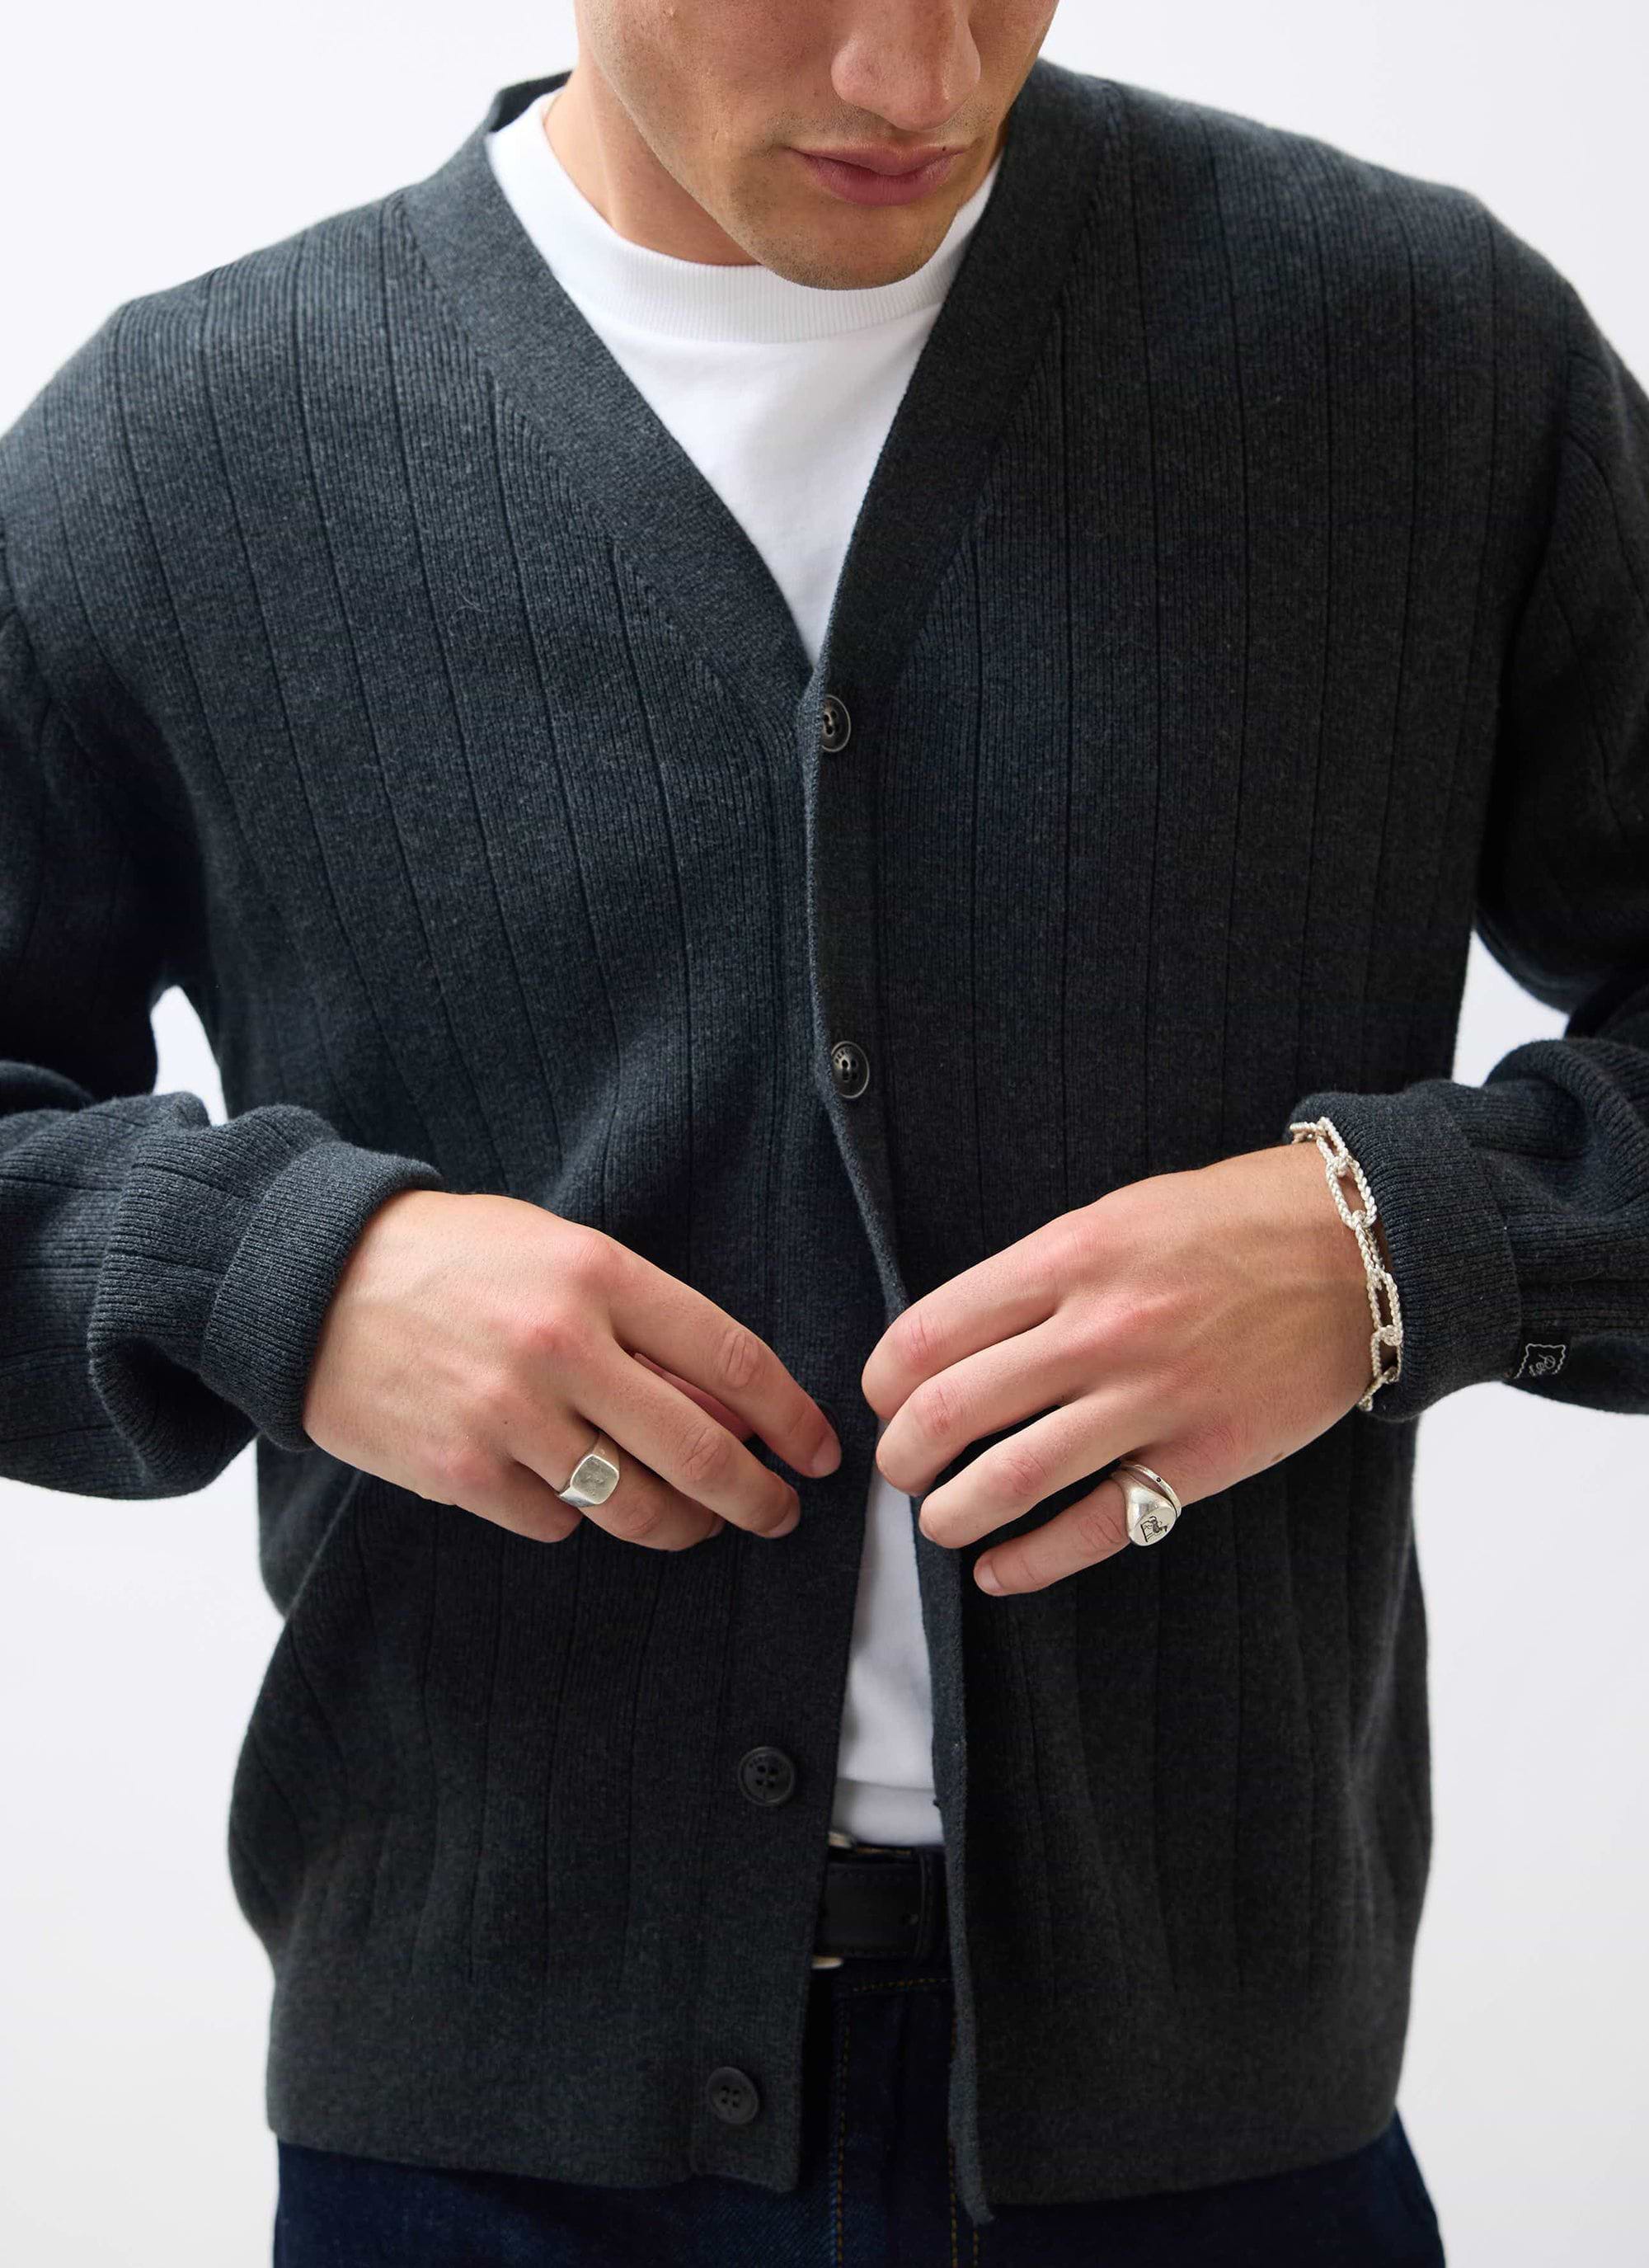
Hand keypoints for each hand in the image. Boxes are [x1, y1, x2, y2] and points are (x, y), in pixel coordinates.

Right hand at [302, 1188, 839, 1547]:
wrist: (310, 1281)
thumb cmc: (452, 1258)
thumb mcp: (557, 1253)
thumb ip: (643, 1326)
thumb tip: (734, 1413)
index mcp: (597, 1274)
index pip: (732, 1359)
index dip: (791, 1418)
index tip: (817, 1451)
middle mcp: (560, 1345)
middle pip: (700, 1451)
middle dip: (757, 1497)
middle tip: (779, 1514)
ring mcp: (506, 1415)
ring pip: (634, 1506)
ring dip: (682, 1525)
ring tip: (697, 1522)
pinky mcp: (458, 1472)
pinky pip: (554, 1523)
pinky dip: (574, 1516)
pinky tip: (568, 1490)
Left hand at [861, 1140, 1381, 1595]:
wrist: (1356, 1250)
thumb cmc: (1229, 1222)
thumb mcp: (1115, 1216)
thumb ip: (1037, 1277)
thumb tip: (952, 1343)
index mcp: (1068, 1257)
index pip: (928, 1333)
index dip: (882, 1381)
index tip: (881, 1398)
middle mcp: (1099, 1329)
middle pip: (951, 1412)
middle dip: (901, 1455)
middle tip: (897, 1468)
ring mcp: (1151, 1398)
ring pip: (1009, 1480)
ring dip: (949, 1516)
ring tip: (938, 1523)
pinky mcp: (1200, 1459)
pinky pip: (1095, 1527)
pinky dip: (1030, 1561)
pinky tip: (1000, 1569)